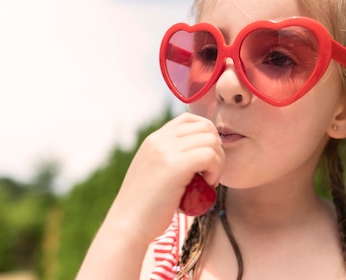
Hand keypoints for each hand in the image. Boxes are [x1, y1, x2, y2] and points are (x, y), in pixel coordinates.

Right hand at [107, 112, 224, 243]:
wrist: (128, 225)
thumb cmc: (145, 207)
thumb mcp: (154, 172)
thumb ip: (170, 158)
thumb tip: (199, 156)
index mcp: (154, 139)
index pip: (190, 120)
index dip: (206, 137)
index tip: (205, 160)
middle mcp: (159, 139)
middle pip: (206, 128)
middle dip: (216, 150)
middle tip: (209, 173)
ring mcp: (166, 150)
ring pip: (211, 141)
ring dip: (217, 162)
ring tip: (206, 181)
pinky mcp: (175, 165)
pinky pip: (210, 156)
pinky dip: (215, 171)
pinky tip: (206, 185)